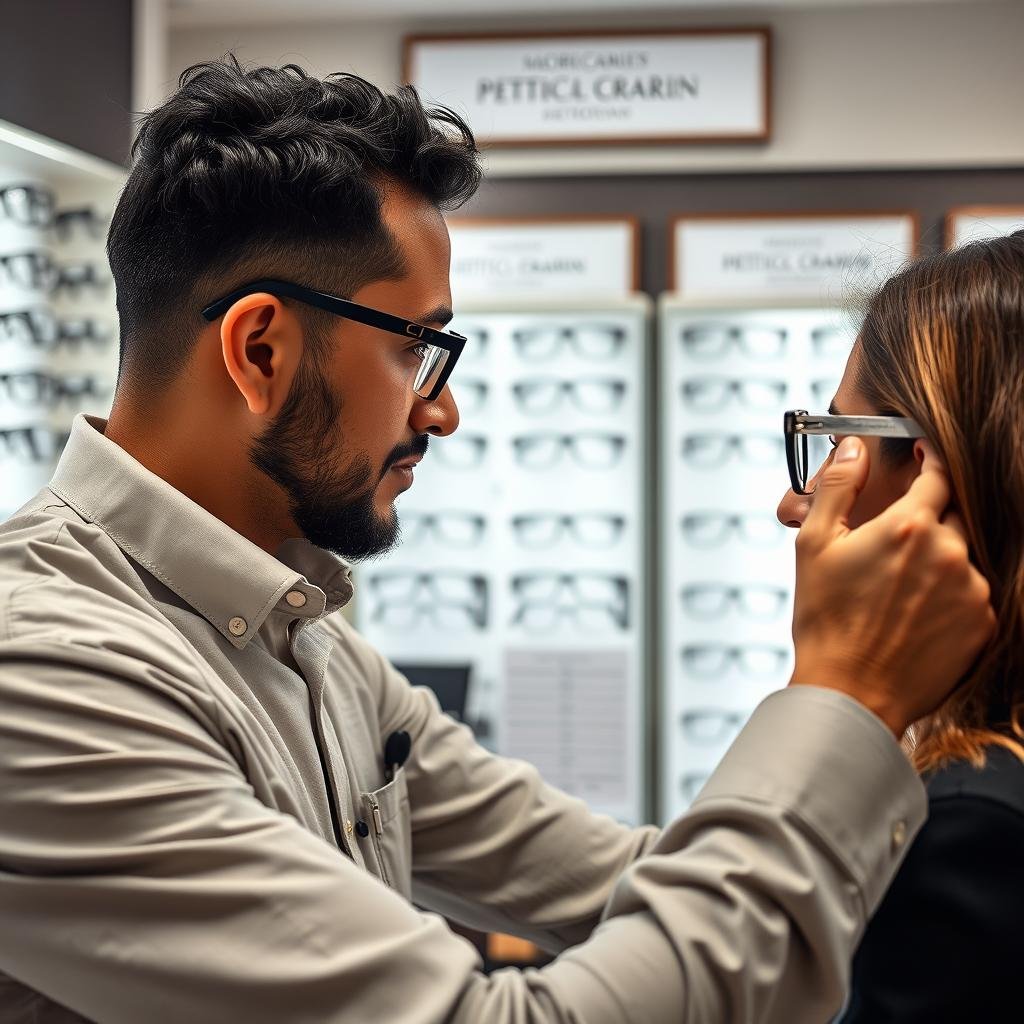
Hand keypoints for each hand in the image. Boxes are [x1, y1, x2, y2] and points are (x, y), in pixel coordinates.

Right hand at [789, 436, 995, 735]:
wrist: (851, 692)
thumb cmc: (826, 621)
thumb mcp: (815, 544)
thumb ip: (838, 487)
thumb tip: (855, 447)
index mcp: (910, 526)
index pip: (938, 474)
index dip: (931, 461)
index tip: (924, 457)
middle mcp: (951, 552)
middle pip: (953, 514)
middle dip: (928, 517)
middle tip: (893, 542)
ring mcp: (973, 590)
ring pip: (963, 555)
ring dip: (938, 558)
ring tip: (898, 588)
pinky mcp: (984, 624)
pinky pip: (973, 592)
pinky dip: (950, 593)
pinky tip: (915, 613)